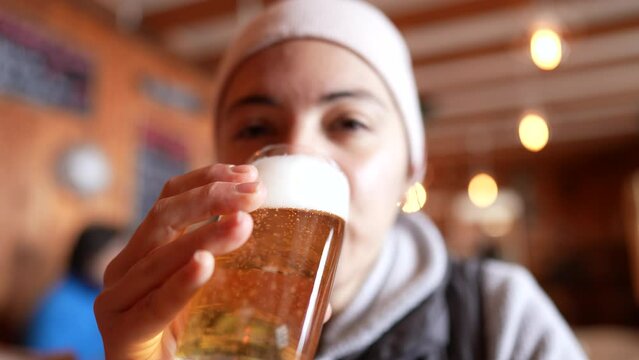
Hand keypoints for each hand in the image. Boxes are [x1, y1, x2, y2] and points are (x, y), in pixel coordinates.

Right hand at [94, 164, 264, 359]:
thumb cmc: (191, 340)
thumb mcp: (215, 297)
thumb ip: (249, 284)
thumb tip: (323, 294)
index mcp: (147, 250)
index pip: (171, 198)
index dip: (207, 178)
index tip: (249, 175)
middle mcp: (127, 267)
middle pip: (164, 216)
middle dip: (211, 197)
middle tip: (255, 194)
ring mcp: (118, 298)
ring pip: (160, 254)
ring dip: (204, 234)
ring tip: (243, 223)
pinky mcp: (120, 333)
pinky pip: (154, 305)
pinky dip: (180, 284)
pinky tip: (203, 265)